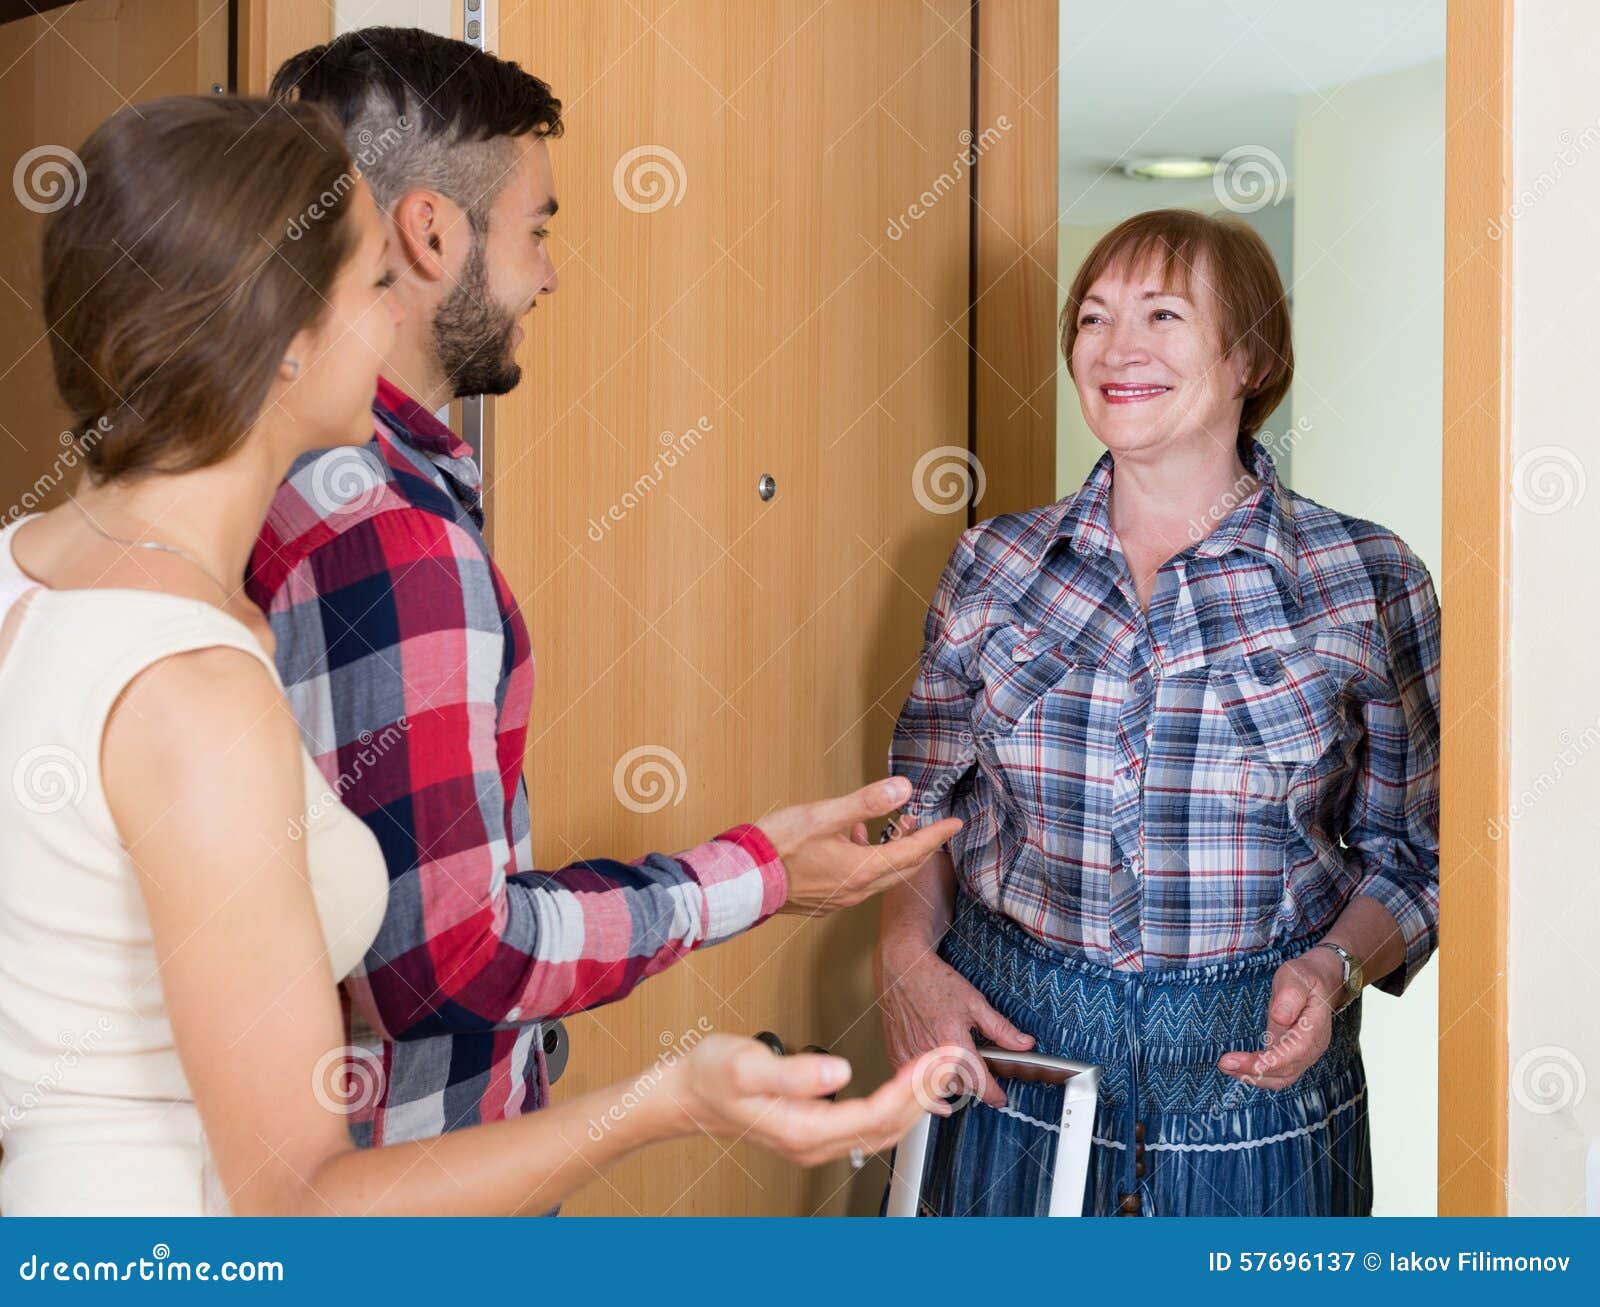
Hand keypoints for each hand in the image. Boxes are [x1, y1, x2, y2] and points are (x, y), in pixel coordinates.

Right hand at [659, 1033, 962, 1167]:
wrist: (684, 1094)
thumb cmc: (711, 1075)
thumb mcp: (747, 1065)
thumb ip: (795, 1073)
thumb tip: (838, 1071)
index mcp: (805, 1129)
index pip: (876, 1113)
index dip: (911, 1087)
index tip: (936, 1058)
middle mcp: (815, 1143)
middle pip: (887, 1127)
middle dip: (926, 1093)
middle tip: (954, 1059)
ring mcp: (814, 1141)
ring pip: (881, 1130)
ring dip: (915, 1101)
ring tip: (940, 1071)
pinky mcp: (812, 1130)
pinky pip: (867, 1125)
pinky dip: (894, 1105)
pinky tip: (905, 1087)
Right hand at [757, 777, 961, 916]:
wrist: (741, 882)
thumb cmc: (777, 848)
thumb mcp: (823, 815)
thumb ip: (865, 802)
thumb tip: (904, 788)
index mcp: (862, 869)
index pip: (912, 853)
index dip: (936, 836)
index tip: (954, 824)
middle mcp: (856, 889)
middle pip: (902, 868)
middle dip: (919, 845)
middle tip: (928, 824)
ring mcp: (840, 898)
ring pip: (880, 875)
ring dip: (892, 851)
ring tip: (892, 826)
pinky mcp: (824, 900)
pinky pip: (859, 880)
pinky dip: (867, 859)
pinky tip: (851, 838)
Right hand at [875, 930, 1032, 1107]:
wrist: (903, 970)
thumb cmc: (935, 982)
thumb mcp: (974, 1003)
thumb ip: (1000, 1028)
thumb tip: (1024, 1044)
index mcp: (953, 1041)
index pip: (978, 1080)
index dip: (992, 1094)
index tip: (1000, 1098)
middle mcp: (931, 1053)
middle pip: (958, 1087)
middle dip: (973, 1086)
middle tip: (982, 1078)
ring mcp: (911, 1056)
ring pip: (936, 1089)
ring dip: (952, 1088)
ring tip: (961, 1078)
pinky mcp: (897, 1055)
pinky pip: (914, 1083)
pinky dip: (926, 1088)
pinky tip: (936, 1086)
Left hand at [1217, 948, 1343, 1089]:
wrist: (1317, 983)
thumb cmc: (1304, 977)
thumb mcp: (1296, 977)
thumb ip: (1290, 995)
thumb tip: (1280, 1017)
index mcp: (1315, 1028)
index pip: (1296, 1052)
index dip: (1272, 1062)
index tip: (1249, 1064)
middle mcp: (1312, 1048)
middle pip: (1285, 1071)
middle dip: (1255, 1071)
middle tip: (1224, 1062)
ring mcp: (1302, 1054)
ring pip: (1280, 1078)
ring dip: (1253, 1077)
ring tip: (1226, 1066)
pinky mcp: (1290, 1054)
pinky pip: (1275, 1072)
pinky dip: (1256, 1074)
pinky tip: (1236, 1066)